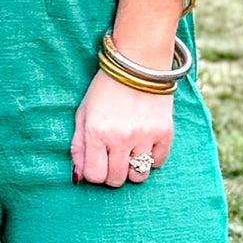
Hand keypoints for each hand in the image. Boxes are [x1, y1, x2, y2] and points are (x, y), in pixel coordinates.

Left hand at [71, 69, 174, 186]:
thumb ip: (78, 146)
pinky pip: (157, 162)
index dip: (96, 172)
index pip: (95, 176)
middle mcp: (120, 137)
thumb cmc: (105, 89)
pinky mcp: (164, 132)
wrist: (138, 63)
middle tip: (114, 156)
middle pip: (116, 179)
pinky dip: (151, 158)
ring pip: (139, 176)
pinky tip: (145, 143)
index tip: (99, 161)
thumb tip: (78, 177)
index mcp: (96, 132)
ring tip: (130, 152)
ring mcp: (144, 136)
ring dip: (133, 169)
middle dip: (113, 172)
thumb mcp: (83, 113)